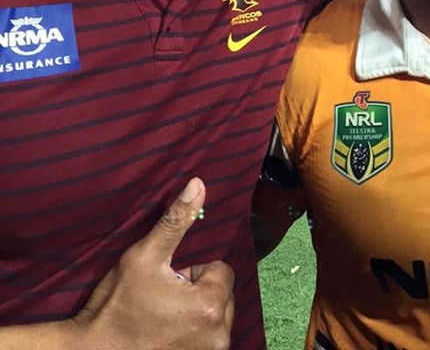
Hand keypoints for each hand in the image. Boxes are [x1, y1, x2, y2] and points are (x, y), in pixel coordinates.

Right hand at [72, 177, 233, 349]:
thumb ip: (175, 221)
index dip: (194, 270)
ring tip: (165, 315)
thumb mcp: (144, 256)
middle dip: (198, 291)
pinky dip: (195, 333)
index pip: (221, 270)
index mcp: (209, 304)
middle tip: (165, 298)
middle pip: (222, 294)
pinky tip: (167, 333)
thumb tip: (199, 184)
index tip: (170, 280)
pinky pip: (209, 339)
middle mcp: (218, 335)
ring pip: (217, 318)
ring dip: (198, 313)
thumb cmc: (116, 305)